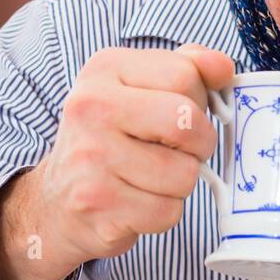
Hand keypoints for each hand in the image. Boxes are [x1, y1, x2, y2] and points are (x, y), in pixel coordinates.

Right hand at [0, 43, 233, 279]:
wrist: (55, 200)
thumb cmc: (111, 138)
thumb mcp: (139, 88)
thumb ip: (187, 67)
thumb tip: (224, 67)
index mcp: (105, 69)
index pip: (185, 74)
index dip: (198, 100)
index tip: (181, 113)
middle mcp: (91, 107)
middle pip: (188, 122)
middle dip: (199, 143)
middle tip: (179, 150)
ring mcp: (91, 157)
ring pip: (185, 173)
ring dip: (181, 182)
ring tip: (153, 177)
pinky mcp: (98, 204)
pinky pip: (168, 211)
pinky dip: (164, 212)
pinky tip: (139, 201)